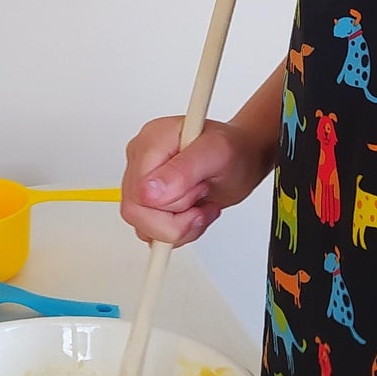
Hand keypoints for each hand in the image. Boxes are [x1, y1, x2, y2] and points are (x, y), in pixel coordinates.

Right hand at [120, 115, 270, 246]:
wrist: (241, 159)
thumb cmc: (232, 150)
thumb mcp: (217, 153)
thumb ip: (184, 170)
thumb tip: (150, 191)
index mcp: (150, 142)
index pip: (141, 192)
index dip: (173, 203)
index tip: (200, 189)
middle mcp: (140, 161)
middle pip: (135, 212)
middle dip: (178, 217)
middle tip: (202, 196)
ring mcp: (141, 183)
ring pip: (143, 227)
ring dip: (181, 226)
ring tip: (201, 203)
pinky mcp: (147, 203)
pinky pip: (151, 233)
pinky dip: (179, 231)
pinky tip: (194, 212)